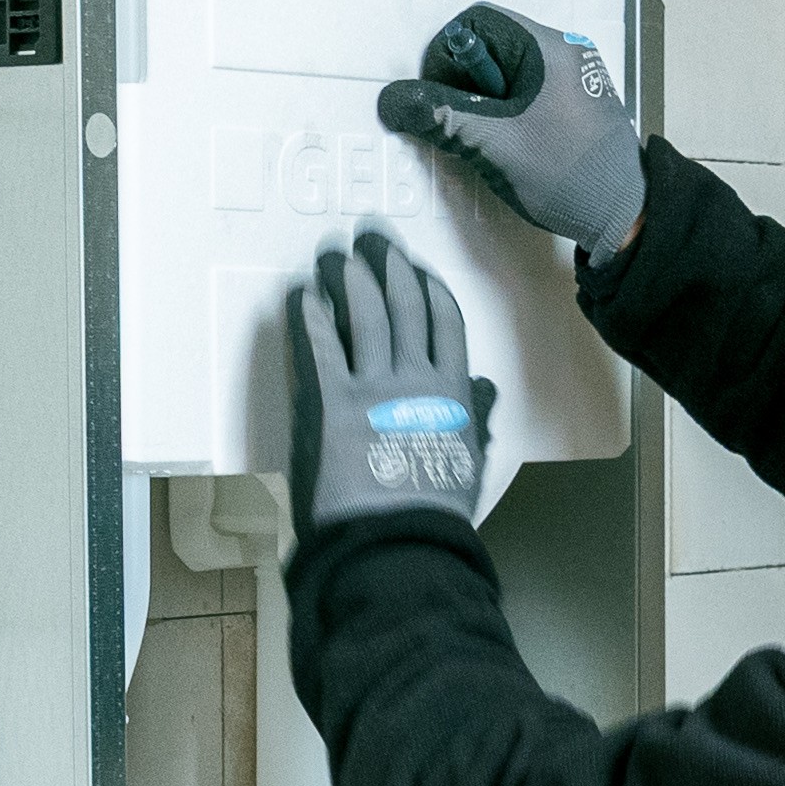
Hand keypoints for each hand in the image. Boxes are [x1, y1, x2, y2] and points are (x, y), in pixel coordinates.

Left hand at [287, 229, 498, 540]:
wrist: (397, 546)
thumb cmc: (432, 515)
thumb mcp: (467, 464)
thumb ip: (472, 420)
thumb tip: (482, 389)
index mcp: (452, 395)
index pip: (445, 323)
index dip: (428, 288)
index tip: (416, 267)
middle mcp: (415, 380)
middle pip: (404, 306)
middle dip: (388, 266)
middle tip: (372, 239)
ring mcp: (372, 388)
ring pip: (364, 315)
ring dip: (348, 279)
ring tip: (335, 254)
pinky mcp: (330, 403)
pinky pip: (319, 346)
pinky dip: (310, 315)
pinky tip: (302, 294)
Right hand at [376, 1, 645, 267]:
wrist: (625, 216)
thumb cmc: (569, 176)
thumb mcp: (493, 145)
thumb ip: (441, 117)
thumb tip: (397, 101)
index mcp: (549, 48)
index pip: (478, 21)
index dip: (445, 55)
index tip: (439, 95)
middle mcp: (566, 53)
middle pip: (491, 46)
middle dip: (465, 83)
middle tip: (463, 123)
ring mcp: (575, 78)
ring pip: (508, 72)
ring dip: (486, 102)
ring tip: (490, 140)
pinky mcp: (577, 104)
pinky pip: (529, 93)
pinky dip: (510, 113)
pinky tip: (512, 146)